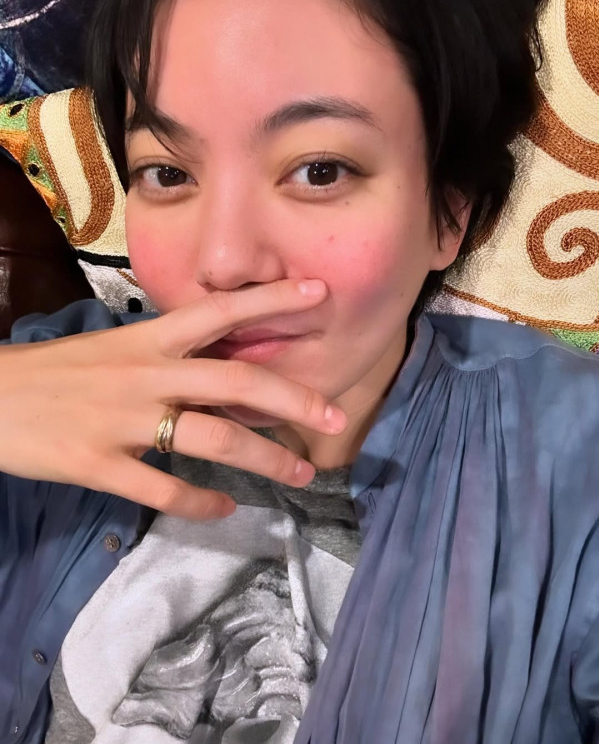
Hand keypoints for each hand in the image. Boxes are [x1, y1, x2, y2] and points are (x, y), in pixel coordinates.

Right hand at [0, 280, 345, 518]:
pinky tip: (226, 510)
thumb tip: (227, 367)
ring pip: (212, 441)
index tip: (319, 295)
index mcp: (148, 340)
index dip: (271, 301)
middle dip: (293, 399)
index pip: (220, 312)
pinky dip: (200, 504)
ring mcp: (123, 422)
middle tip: (334, 417)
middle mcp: (145, 375)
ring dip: (264, 459)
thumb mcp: (116, 350)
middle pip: (235, 383)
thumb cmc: (57, 372)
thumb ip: (169, 358)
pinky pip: (162, 490)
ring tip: (301, 473)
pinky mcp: (99, 465)